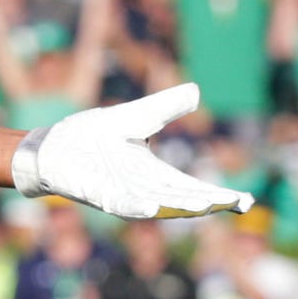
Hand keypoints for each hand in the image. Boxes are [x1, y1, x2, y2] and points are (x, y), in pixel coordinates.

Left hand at [9, 83, 252, 218]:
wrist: (52, 146)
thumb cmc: (91, 137)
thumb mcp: (135, 117)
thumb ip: (164, 108)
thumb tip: (196, 91)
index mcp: (153, 175)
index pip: (191, 188)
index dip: (218, 195)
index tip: (245, 200)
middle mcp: (141, 190)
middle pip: (182, 200)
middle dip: (208, 203)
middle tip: (238, 203)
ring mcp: (121, 195)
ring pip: (156, 206)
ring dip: (179, 208)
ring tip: (205, 205)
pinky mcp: (98, 195)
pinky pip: (119, 205)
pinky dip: (135, 207)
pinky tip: (150, 208)